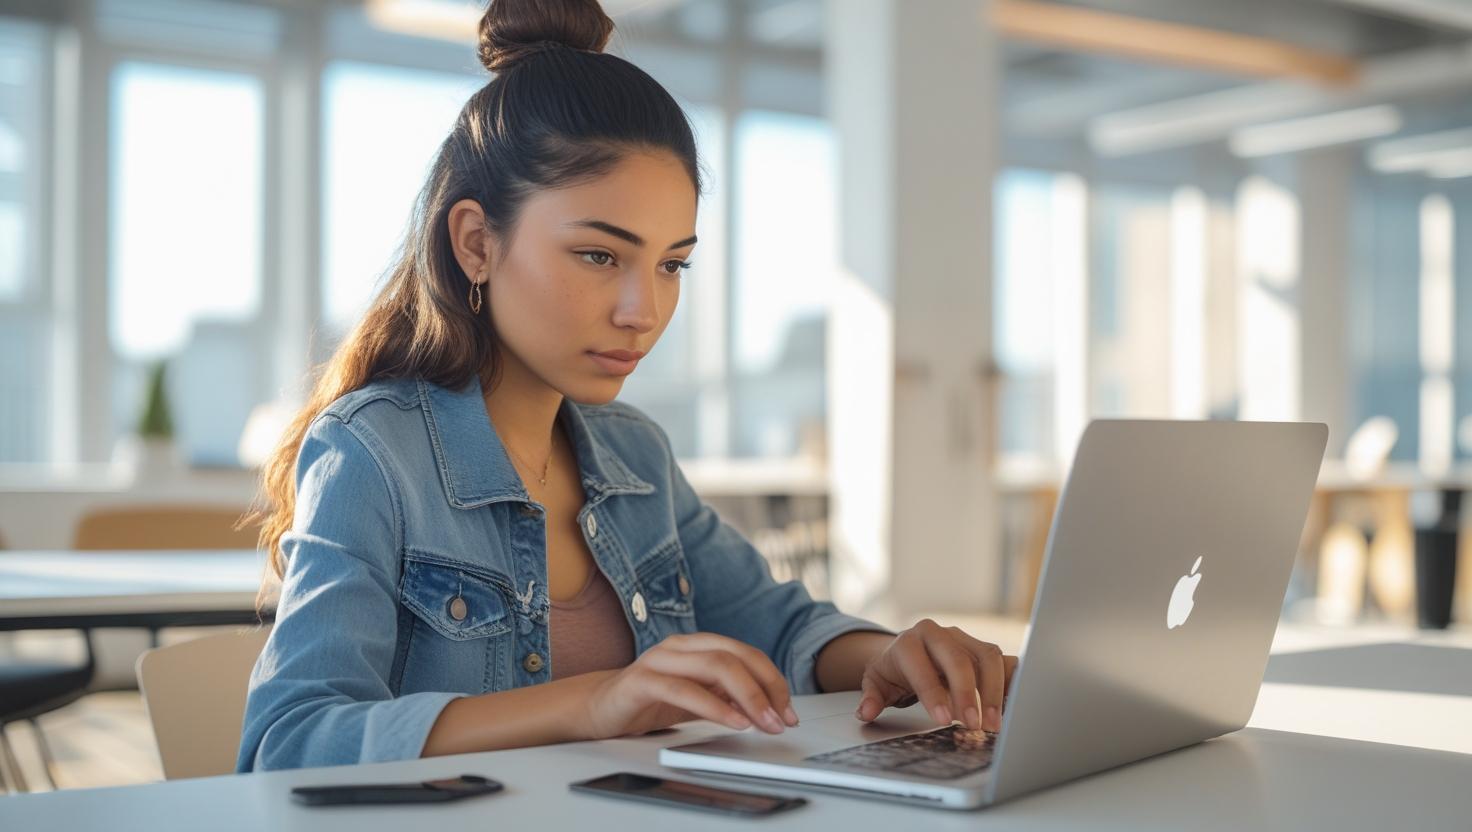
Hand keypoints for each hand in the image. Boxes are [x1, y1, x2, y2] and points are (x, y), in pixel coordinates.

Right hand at [580, 632, 800, 739]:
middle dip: (766, 689)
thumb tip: (769, 706)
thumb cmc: (648, 701)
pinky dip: (714, 707)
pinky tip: (732, 722)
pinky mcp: (641, 681)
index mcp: (697, 645)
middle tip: (782, 720)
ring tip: (764, 723)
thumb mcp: (697, 697)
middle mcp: (680, 646)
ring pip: (715, 666)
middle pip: (735, 656)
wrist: (597, 709)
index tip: (788, 711)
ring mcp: (659, 659)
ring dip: (748, 697)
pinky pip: (684, 690)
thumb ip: (726, 694)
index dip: (773, 681)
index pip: (746, 654)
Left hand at [854, 619, 1017, 732]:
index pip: (922, 666)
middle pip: (958, 658)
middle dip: (968, 692)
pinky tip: (1015, 705)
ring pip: (986, 657)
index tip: (945, 720)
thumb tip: (866, 712)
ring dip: (993, 691)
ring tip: (993, 723)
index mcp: (909, 641)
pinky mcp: (982, 647)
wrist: (909, 649)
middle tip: (974, 724)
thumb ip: (871, 697)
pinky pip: (1003, 660)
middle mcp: (939, 634)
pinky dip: (1011, 681)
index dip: (933, 693)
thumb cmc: (894, 669)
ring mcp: (964, 638)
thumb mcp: (876, 681)